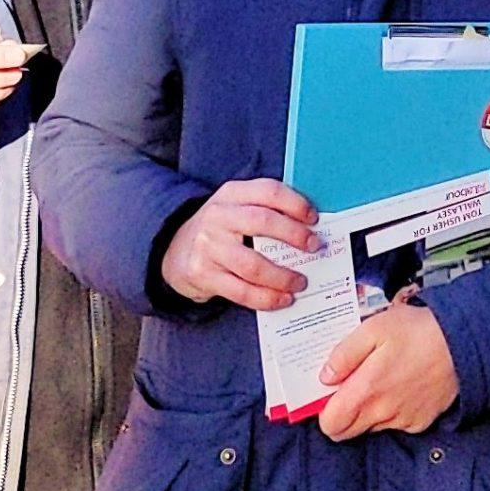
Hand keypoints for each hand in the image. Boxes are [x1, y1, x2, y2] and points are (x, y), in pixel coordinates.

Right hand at [159, 179, 319, 310]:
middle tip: (315, 247)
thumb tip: (312, 229)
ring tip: (301, 282)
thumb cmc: (221, 229)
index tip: (314, 218)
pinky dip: (266, 298)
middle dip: (294, 235)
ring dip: (283, 276)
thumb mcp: (237, 207)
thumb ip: (267, 210)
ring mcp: (208, 246)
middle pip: (263, 222)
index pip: (269, 191)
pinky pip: (241, 291)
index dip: (295, 204)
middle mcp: (218, 216)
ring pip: (253, 265)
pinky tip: (283, 299)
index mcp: (232, 194)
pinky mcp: (203, 274)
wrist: (174, 249)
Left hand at [316, 301, 459, 440]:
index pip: (330, 425)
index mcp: (366, 391)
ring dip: (369, 410)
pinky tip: (403, 386)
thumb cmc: (418, 331)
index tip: (330, 393)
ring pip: (372, 426)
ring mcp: (403, 420)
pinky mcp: (421, 422)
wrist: (465, 343)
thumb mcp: (374, 329)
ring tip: (384, 379)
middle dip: (343, 413)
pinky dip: (393, 411)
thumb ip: (344, 354)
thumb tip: (325, 376)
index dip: (325, 411)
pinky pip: (396, 424)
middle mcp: (383, 413)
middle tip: (354, 385)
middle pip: (347, 431)